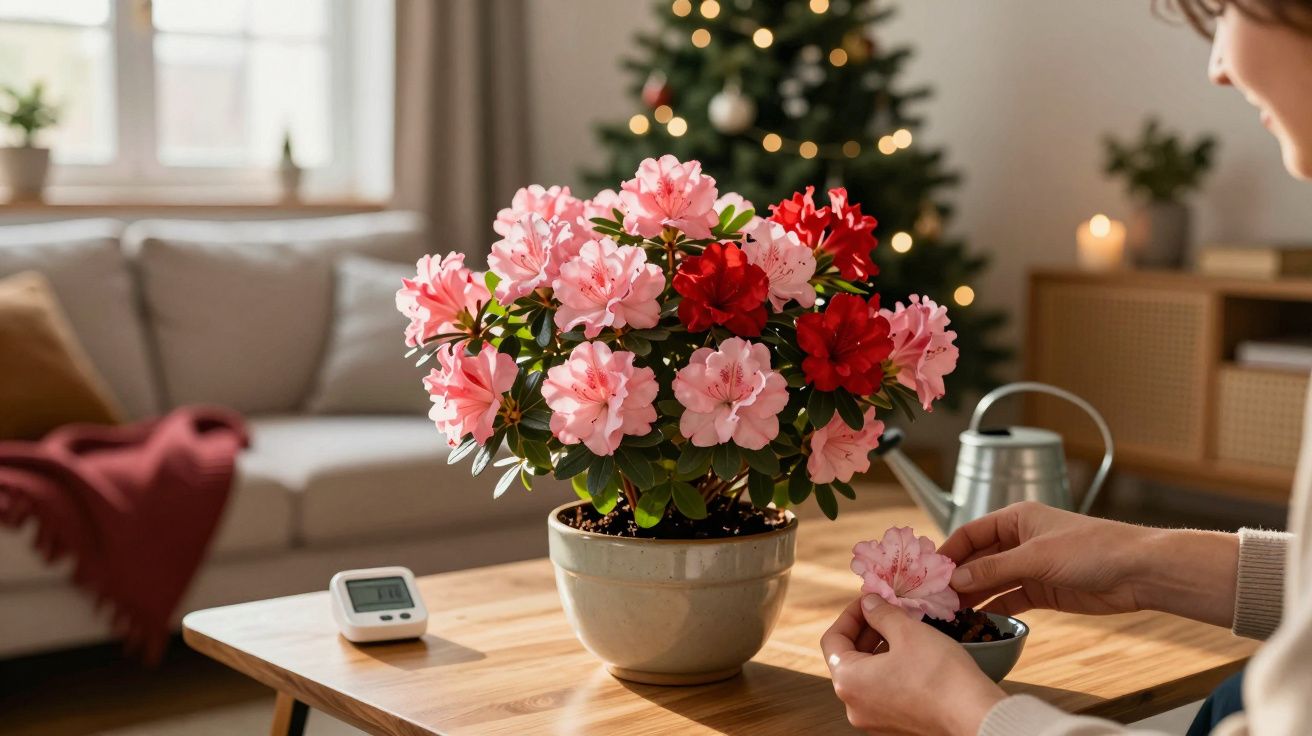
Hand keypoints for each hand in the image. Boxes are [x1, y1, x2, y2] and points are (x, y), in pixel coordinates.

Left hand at [821, 595, 1004, 735]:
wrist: (974, 717)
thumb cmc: (939, 674)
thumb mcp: (907, 631)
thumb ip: (881, 613)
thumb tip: (869, 604)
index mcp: (847, 682)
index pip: (832, 639)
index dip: (850, 614)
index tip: (868, 600)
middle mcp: (853, 706)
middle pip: (848, 658)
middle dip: (867, 630)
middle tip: (887, 609)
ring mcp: (874, 720)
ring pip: (868, 675)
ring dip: (880, 648)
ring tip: (903, 628)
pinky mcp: (895, 726)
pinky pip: (884, 691)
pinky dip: (892, 669)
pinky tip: (913, 653)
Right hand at [939, 501, 1238, 626]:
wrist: (1138, 572)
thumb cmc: (1092, 549)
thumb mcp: (1036, 557)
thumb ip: (994, 570)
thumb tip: (956, 580)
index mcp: (1017, 518)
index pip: (971, 533)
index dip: (949, 551)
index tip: (928, 572)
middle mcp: (1020, 541)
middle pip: (978, 559)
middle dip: (957, 577)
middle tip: (933, 597)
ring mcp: (1031, 567)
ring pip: (991, 582)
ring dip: (972, 596)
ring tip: (948, 613)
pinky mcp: (1042, 591)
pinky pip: (1009, 600)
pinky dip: (993, 609)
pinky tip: (976, 621)